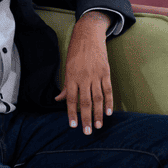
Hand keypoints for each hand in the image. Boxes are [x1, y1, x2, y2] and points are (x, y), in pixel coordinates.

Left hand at [55, 11, 112, 133]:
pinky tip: (108, 112)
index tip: (74, 126)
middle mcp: (83, 77)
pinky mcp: (105, 71)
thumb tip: (58, 99)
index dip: (72, 113)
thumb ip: (65, 85)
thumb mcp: (67, 67)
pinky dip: (109, 101)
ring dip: (98, 114)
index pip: (71, 99)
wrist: (88, 35)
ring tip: (98, 126)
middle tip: (88, 132)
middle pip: (85, 102)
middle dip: (86, 118)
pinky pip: (108, 89)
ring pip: (98, 98)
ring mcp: (95, 75)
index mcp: (71, 76)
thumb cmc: (75, 52)